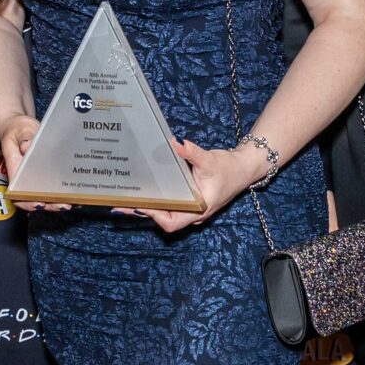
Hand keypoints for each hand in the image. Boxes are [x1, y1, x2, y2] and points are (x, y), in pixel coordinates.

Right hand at [0, 113, 64, 212]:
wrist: (21, 128)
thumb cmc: (18, 130)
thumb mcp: (20, 129)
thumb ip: (23, 137)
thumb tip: (27, 146)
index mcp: (15, 169)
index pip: (17, 191)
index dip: (27, 201)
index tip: (39, 203)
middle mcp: (25, 178)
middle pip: (34, 198)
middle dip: (49, 205)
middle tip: (64, 205)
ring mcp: (36, 179)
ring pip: (45, 196)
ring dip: (58, 202)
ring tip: (73, 203)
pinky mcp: (46, 176)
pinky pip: (54, 187)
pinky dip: (64, 193)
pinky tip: (76, 195)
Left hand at [139, 140, 260, 233]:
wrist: (243, 169)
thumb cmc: (229, 168)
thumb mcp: (210, 160)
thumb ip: (192, 153)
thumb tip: (176, 142)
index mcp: (199, 209)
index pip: (172, 222)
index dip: (155, 215)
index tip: (141, 203)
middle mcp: (193, 212)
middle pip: (164, 219)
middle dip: (144, 211)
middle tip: (122, 203)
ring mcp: (191, 208)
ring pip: (166, 212)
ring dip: (148, 206)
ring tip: (127, 198)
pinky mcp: (190, 200)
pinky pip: (170, 203)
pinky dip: (157, 199)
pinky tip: (145, 190)